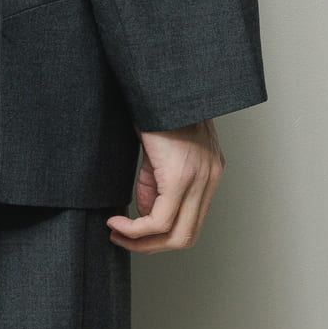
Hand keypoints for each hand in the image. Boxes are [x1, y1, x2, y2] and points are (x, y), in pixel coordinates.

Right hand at [107, 118, 223, 252]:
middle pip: (187, 236)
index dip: (162, 236)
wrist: (161, 82)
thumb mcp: (158, 150)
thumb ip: (154, 182)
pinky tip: (117, 221)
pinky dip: (135, 228)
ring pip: (176, 233)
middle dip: (151, 246)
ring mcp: (200, 178)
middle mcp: (210, 178)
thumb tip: (144, 213)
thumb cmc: (158, 107)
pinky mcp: (181, 176)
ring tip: (116, 233)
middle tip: (122, 240)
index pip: (191, 222)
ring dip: (142, 242)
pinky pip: (160, 218)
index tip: (133, 233)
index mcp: (209, 171)